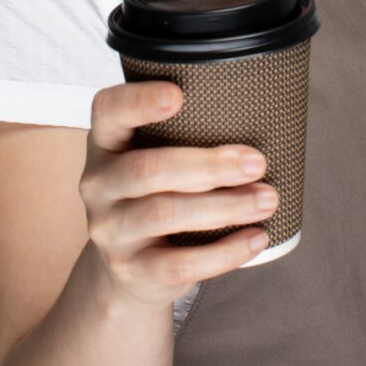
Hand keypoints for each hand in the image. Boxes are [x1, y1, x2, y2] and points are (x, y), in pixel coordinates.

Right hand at [81, 80, 279, 307]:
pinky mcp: (131, 269)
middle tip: (257, 163)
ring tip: (267, 200)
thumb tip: (262, 117)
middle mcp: (98, 184)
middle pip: (147, 169)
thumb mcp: (153, 156)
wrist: (131, 266)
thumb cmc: (157, 194)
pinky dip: (223, 253)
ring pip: (165, 214)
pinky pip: (179, 264)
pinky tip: (256, 238)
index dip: (139, 101)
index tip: (179, 95)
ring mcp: (109, 230)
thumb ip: (184, 135)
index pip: (108, 111)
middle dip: (209, 165)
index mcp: (106, 143)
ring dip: (224, 207)